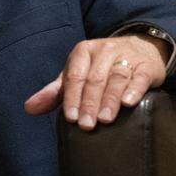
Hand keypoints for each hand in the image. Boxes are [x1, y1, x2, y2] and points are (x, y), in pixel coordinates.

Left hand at [24, 35, 169, 130]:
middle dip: (89, 103)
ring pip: (117, 77)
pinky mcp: (146, 66)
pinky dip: (134, 89)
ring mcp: (127, 57)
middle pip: (95, 79)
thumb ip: (55, 92)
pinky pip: (140, 77)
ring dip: (110, 99)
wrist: (139, 49)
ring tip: (106, 119)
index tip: (71, 118)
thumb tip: (29, 108)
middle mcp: (104, 51)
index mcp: (83, 52)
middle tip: (87, 125)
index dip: (72, 97)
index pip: (75, 76)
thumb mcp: (76, 75)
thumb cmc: (100, 68)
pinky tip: (129, 103)